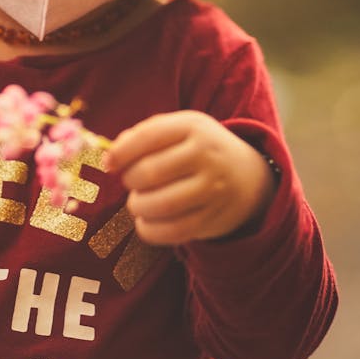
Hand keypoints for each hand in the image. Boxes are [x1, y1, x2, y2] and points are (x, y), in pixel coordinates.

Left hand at [104, 111, 275, 245]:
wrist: (249, 176)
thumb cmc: (199, 149)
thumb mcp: (180, 129)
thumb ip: (144, 135)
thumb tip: (110, 157)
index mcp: (194, 127)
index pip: (149, 136)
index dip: (121, 152)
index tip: (110, 163)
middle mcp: (206, 156)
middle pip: (150, 172)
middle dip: (130, 181)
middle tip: (131, 182)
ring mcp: (212, 189)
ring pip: (160, 205)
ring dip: (137, 206)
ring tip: (138, 202)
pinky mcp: (212, 219)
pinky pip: (172, 231)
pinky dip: (150, 230)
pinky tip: (146, 221)